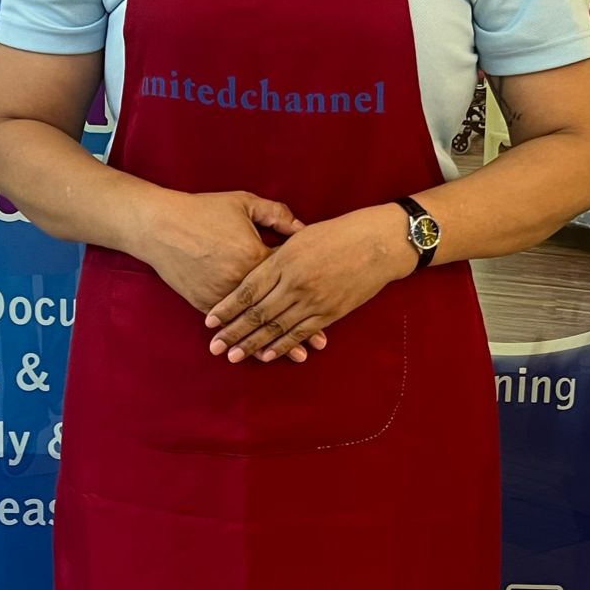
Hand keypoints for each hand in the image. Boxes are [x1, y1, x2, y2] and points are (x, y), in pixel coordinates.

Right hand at [136, 188, 327, 363]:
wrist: (160, 225)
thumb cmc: (203, 210)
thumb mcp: (243, 203)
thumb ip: (275, 213)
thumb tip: (301, 228)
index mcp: (254, 254)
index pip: (289, 273)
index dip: (310, 289)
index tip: (329, 303)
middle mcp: (240, 279)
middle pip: (276, 306)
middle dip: (300, 326)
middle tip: (321, 344)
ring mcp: (222, 294)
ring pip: (255, 323)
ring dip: (277, 341)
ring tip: (298, 356)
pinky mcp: (204, 302)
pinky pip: (231, 326)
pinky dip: (247, 340)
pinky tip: (260, 353)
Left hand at [205, 204, 415, 363]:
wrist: (379, 245)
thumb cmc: (340, 233)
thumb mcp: (301, 233)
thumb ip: (276, 251)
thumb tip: (254, 263)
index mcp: (284, 260)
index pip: (248, 289)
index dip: (227, 307)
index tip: (210, 321)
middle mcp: (295, 283)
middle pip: (257, 312)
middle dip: (233, 332)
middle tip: (214, 346)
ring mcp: (313, 301)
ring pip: (276, 327)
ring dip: (252, 344)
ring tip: (233, 356)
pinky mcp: (329, 313)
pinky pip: (301, 334)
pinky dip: (282, 346)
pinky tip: (267, 355)